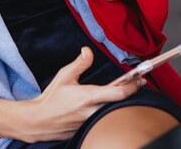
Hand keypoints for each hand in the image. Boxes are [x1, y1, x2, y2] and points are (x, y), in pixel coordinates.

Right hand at [22, 47, 143, 141]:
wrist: (39, 120)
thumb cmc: (51, 98)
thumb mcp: (64, 76)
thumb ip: (79, 63)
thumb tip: (88, 50)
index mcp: (88, 96)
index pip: (118, 93)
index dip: (133, 86)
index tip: (140, 79)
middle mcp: (93, 111)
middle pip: (121, 104)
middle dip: (132, 93)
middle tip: (138, 82)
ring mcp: (93, 123)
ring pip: (114, 112)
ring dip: (122, 103)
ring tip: (127, 91)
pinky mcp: (90, 130)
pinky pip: (105, 119)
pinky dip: (111, 111)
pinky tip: (111, 104)